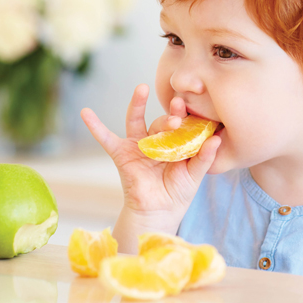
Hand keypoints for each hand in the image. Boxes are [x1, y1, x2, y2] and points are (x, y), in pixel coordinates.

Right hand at [80, 84, 220, 246]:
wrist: (158, 214)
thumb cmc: (178, 192)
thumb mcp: (195, 174)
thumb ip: (204, 157)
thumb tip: (217, 139)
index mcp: (173, 141)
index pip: (180, 124)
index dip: (186, 116)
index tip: (195, 110)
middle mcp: (155, 139)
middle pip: (160, 121)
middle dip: (169, 115)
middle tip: (179, 108)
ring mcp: (137, 145)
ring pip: (136, 120)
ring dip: (137, 104)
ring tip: (141, 89)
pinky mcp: (121, 155)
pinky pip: (106, 139)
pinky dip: (95, 126)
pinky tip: (86, 113)